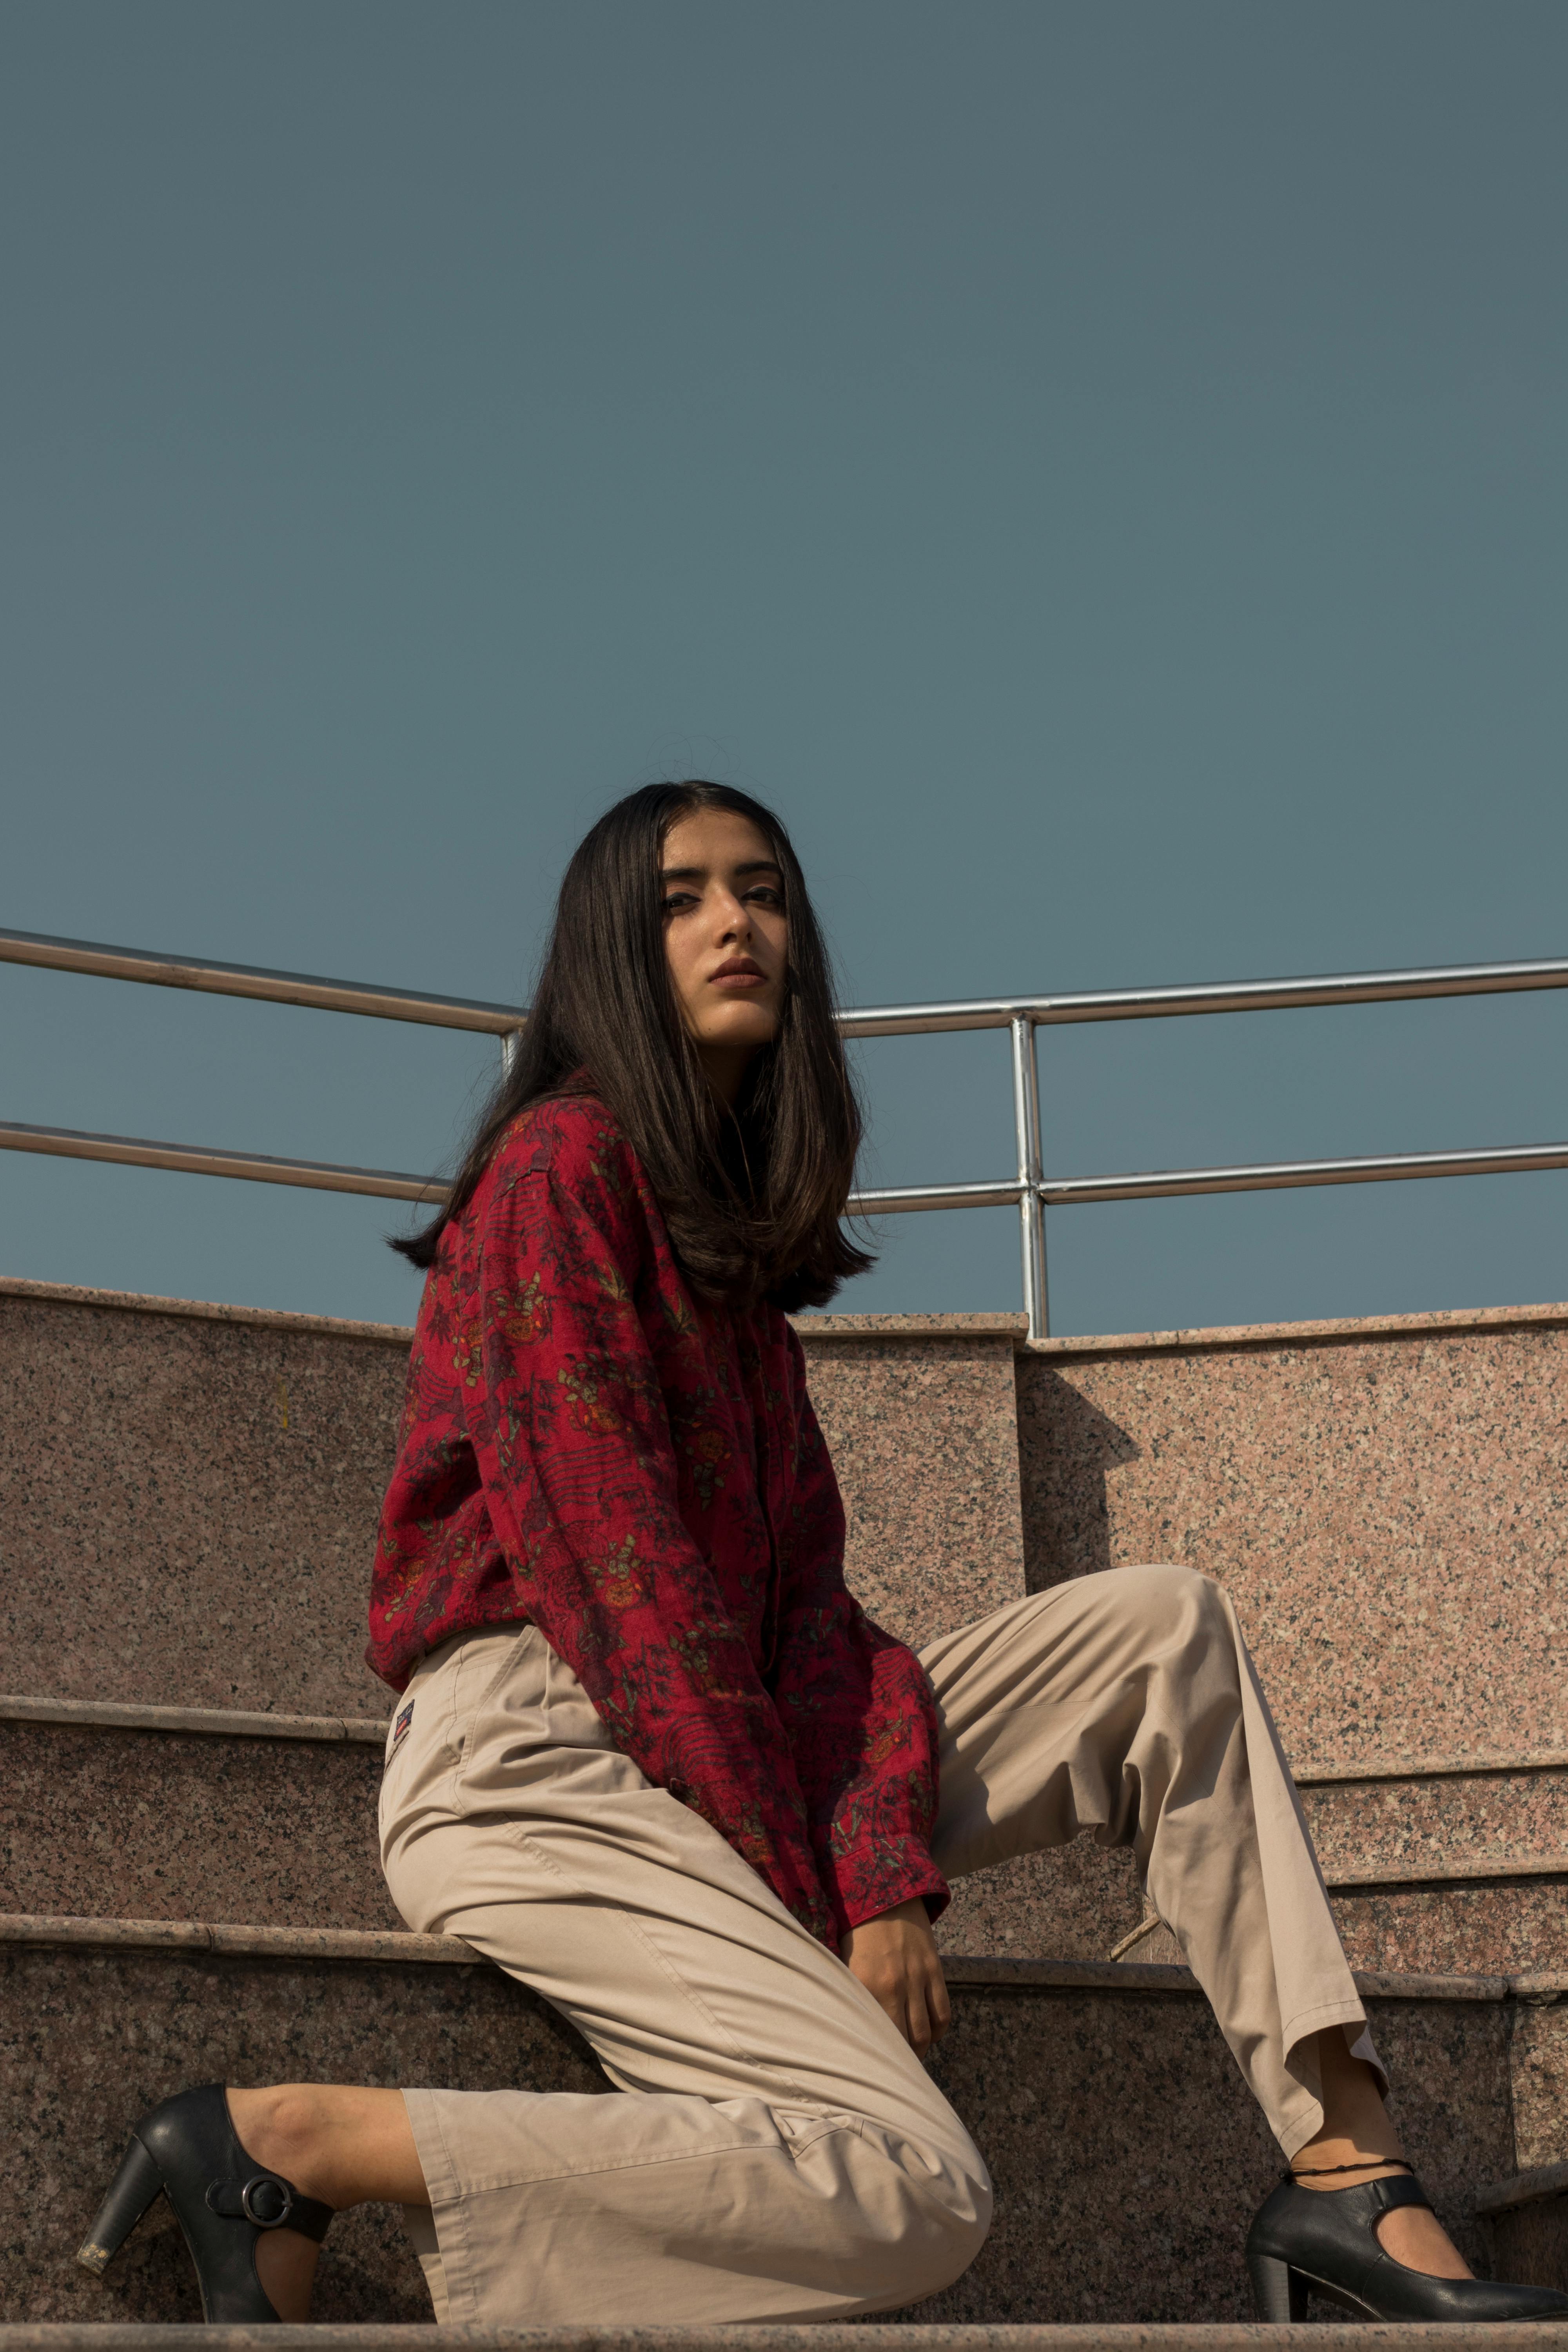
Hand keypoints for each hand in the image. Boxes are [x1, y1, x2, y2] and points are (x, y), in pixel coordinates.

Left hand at [840, 1897, 950, 2056]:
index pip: (874, 2035)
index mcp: (864, 1984)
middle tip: (896, 2067)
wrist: (886, 1891)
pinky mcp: (935, 1970)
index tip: (875, 2067)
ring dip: (920, 2049)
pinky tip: (930, 2033)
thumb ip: (853, 1995)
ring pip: (925, 2032)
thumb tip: (855, 2030)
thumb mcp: (847, 1963)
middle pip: (904, 2040)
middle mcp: (892, 1985)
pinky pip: (943, 2012)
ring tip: (912, 2054)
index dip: (878, 2056)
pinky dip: (938, 2030)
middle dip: (901, 2060)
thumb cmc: (858, 1931)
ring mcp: (917, 1978)